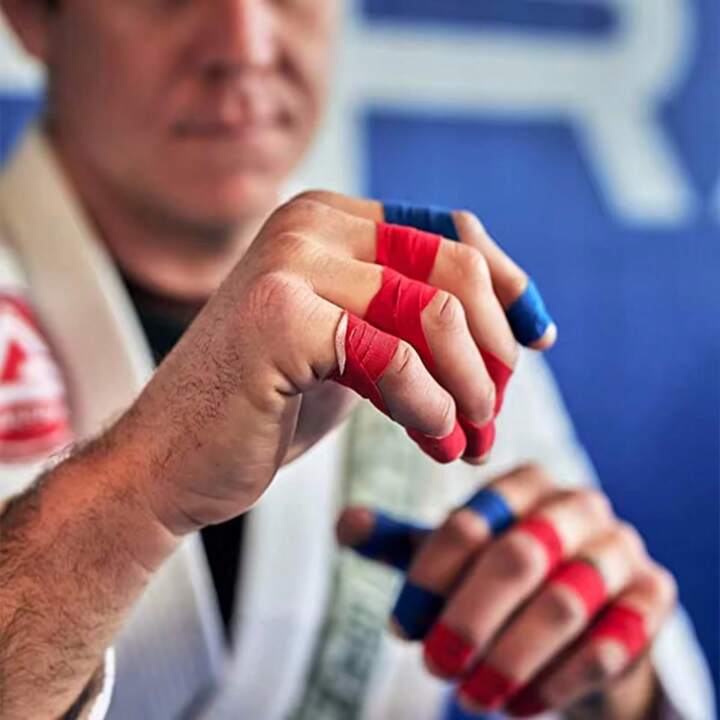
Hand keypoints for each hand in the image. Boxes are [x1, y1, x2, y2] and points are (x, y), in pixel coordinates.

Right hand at [122, 193, 555, 534]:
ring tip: (470, 439)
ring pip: (436, 312)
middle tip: (493, 413)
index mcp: (331, 220)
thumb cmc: (268, 407)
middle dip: (493, 350)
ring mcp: (290, 262)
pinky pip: (394, 359)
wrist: (172, 461)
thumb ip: (413, 320)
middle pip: (456, 268)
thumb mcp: (355, 350)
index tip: (537, 342)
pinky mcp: (278, 316)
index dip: (508, 286)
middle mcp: (310, 224)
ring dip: (470, 387)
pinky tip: (434, 443)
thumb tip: (516, 328)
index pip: (452, 231)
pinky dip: (429, 408)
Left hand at [337, 464, 676, 717]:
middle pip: (518, 557)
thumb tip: (345, 524)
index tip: (401, 627)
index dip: (430, 576)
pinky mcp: (654, 596)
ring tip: (469, 696)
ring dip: (511, 657)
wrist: (584, 614)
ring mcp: (620, 547)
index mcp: (523, 484)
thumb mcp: (452, 558)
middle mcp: (576, 505)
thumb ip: (402, 542)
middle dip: (470, 618)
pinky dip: (559, 680)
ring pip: (564, 601)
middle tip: (434, 665)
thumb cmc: (504, 579)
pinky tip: (520, 706)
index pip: (471, 519)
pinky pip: (611, 641)